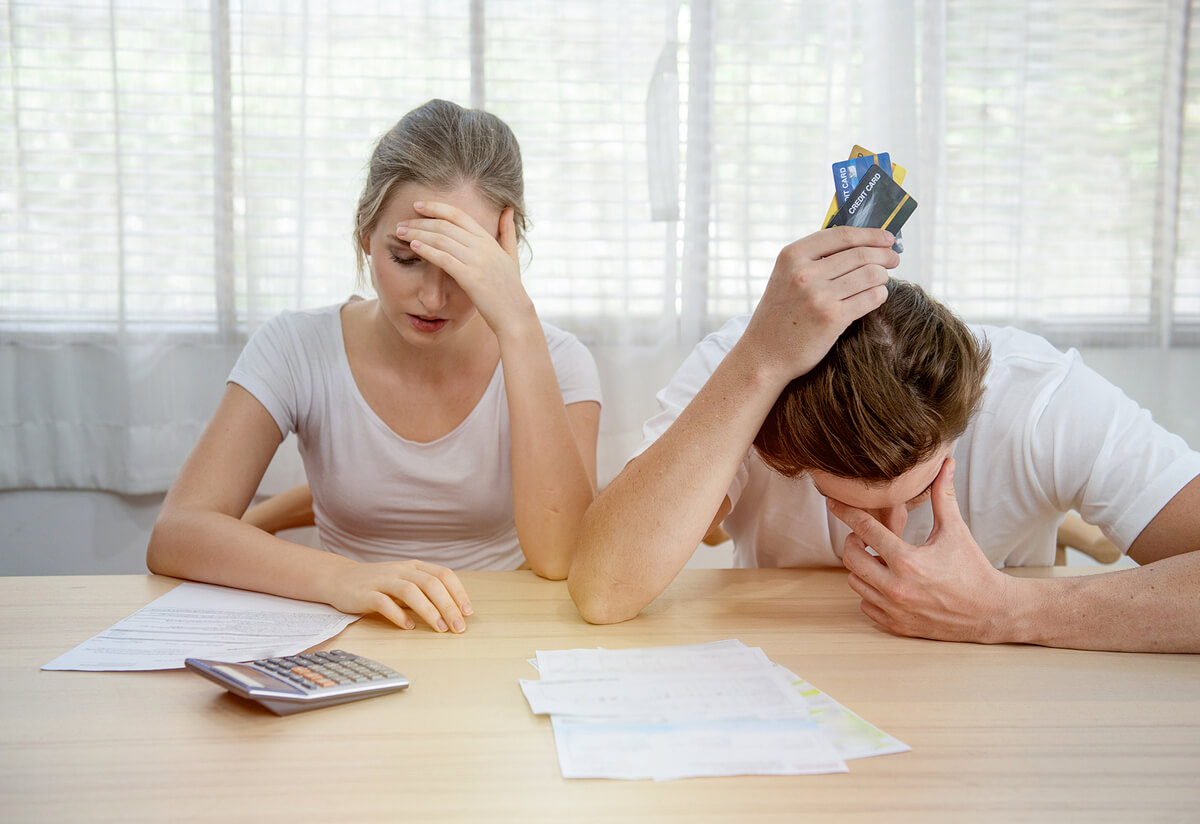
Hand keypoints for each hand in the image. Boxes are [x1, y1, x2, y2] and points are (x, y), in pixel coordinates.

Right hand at [327, 559, 473, 632]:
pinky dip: (399, 615)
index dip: (458, 592)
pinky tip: (409, 627)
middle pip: (431, 584)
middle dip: (448, 606)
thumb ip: (425, 591)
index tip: (467, 612)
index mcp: (414, 566)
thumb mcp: (404, 582)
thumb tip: (453, 610)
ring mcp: (382, 580)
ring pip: (410, 591)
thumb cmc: (378, 584)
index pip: (443, 574)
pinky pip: (384, 603)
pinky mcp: (365, 594)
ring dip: (429, 611)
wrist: (339, 578)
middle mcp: (401, 570)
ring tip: (440, 628)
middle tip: (458, 627)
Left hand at [398, 201, 534, 336]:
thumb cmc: (510, 288)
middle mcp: (482, 246)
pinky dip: (426, 250)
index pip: (458, 214)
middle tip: (401, 222)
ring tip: (400, 232)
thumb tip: (508, 209)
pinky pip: (443, 258)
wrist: (514, 315)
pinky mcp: (470, 277)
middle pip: (444, 225)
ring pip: (441, 239)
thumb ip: (508, 232)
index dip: (436, 207)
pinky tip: (413, 246)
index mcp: (488, 239)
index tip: (418, 205)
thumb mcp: (512, 256)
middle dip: (419, 221)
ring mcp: (477, 261)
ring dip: (417, 233)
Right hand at [741, 225, 898, 386]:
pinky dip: (879, 295)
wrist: (764, 355)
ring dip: (882, 276)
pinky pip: (871, 298)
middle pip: (861, 254)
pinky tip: (875, 297)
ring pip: (871, 274)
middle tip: (893, 260)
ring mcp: (818, 295)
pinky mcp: (832, 318)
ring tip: (881, 281)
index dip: (870, 235)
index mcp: (792, 256)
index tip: (887, 238)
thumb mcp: (785, 277)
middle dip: (884, 255)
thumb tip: (859, 244)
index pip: (841, 235)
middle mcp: (804, 273)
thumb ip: (814, 259)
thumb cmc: (780, 316)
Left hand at [830, 458, 1018, 643]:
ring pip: (855, 582)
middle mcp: (895, 587)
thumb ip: (943, 497)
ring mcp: (894, 609)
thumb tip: (944, 464)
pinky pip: (865, 604)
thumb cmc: (973, 569)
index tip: (834, 503)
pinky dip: (869, 591)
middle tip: (865, 538)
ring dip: (861, 567)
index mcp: (908, 561)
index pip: (866, 530)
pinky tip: (885, 581)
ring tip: (879, 559)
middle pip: (851, 558)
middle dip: (853, 542)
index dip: (847, 512)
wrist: (990, 612)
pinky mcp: (896, 625)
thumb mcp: (956, 531)